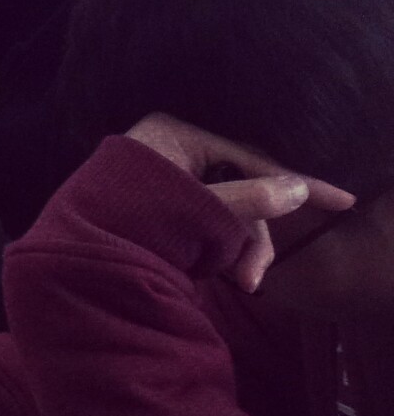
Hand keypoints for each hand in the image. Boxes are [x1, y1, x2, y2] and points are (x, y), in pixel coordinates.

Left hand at [123, 112, 355, 291]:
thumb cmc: (129, 220)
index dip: (297, 183)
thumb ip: (248, 199)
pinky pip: (209, 223)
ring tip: (236, 281)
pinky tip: (217, 270)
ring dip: (240, 249)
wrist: (73, 259)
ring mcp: (168, 179)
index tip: (342, 201)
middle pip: (243, 189)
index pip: (249, 156)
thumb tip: (296, 189)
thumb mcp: (197, 209)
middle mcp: (173, 150)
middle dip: (254, 236)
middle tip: (251, 278)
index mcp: (175, 134)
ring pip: (229, 212)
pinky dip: (221, 248)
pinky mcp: (163, 206)